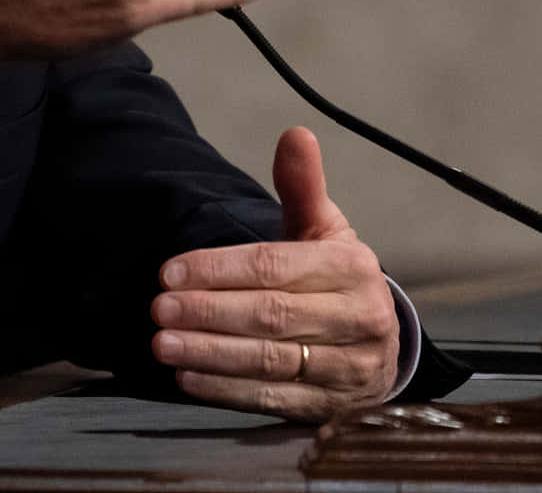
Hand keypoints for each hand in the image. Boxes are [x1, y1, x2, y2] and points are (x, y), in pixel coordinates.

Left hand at [149, 127, 398, 419]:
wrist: (383, 342)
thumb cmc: (336, 277)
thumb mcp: (326, 228)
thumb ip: (303, 185)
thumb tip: (295, 134)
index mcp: (351, 266)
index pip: (274, 266)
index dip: (218, 269)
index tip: (169, 272)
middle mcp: (358, 317)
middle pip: (270, 315)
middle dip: (207, 312)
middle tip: (159, 309)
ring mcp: (350, 367)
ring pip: (270, 361)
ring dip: (210, 354)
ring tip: (164, 344)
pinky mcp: (334, 406)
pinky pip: (275, 399)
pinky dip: (227, 390)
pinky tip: (189, 378)